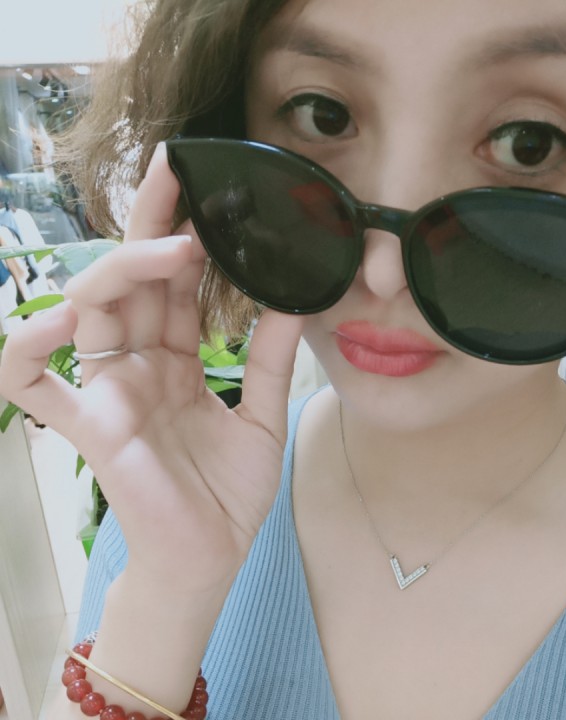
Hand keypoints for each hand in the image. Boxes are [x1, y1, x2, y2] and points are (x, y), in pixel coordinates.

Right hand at [0, 143, 303, 593]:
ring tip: (171, 249)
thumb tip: (298, 297)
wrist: (212, 556)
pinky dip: (27, 349)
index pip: (175, 283)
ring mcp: (110, 391)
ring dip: (120, 271)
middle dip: (151, 225)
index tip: (206, 189)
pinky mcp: (90, 427)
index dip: (186, 236)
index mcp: (177, 358)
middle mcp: (139, 364)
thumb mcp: (262, 414)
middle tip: (176, 174)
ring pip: (90, 311)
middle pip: (133, 280)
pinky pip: (30, 384)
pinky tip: (61, 320)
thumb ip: (270, 357)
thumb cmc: (230, 491)